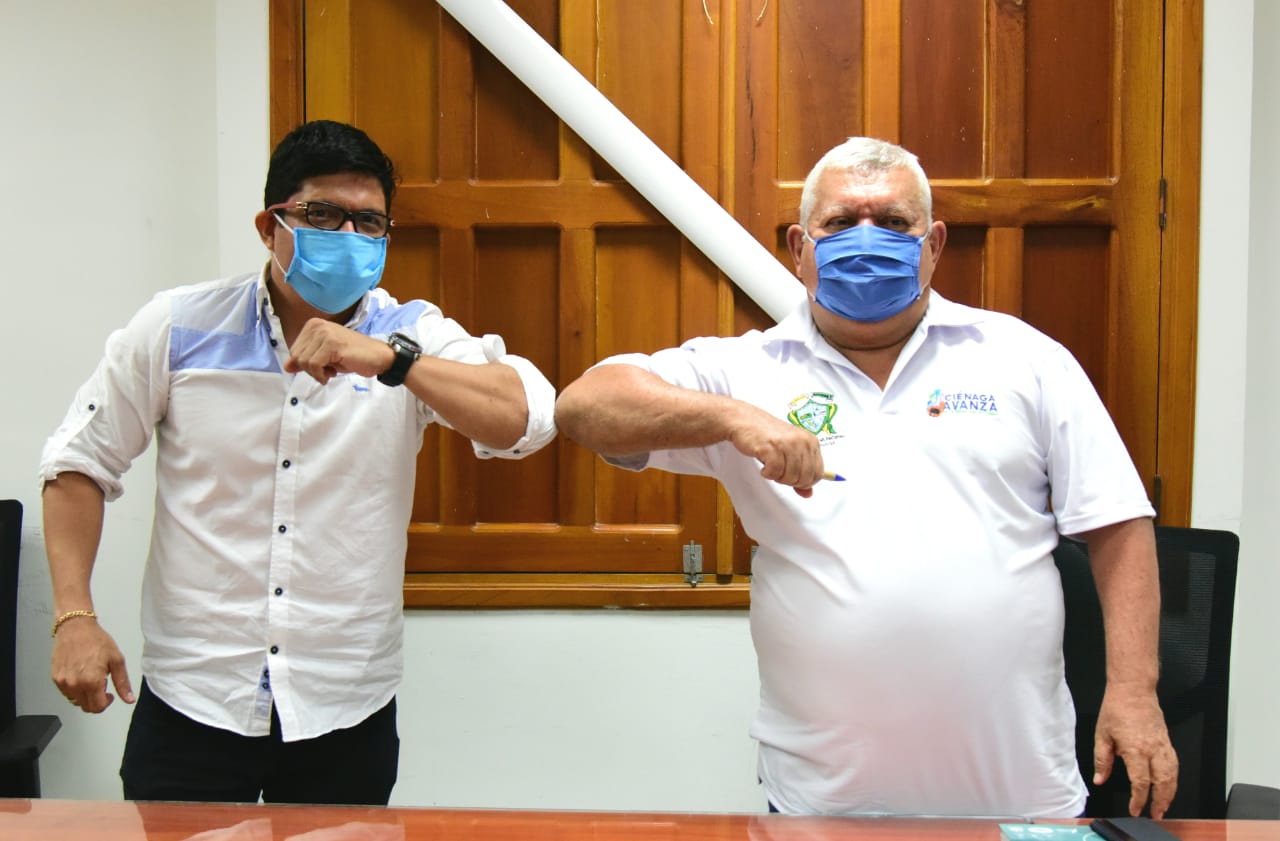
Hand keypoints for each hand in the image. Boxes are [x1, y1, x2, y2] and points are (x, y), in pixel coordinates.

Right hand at [51, 618, 133, 712]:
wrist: (76, 627)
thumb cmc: (96, 640)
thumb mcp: (117, 660)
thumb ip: (122, 683)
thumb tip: (129, 699)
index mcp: (92, 681)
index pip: (98, 707)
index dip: (106, 703)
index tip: (109, 695)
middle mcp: (75, 684)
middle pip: (86, 707)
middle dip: (96, 701)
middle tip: (102, 686)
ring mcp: (63, 682)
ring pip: (75, 701)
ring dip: (85, 696)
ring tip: (91, 678)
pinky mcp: (55, 678)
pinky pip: (66, 692)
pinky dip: (74, 689)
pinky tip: (81, 675)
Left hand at [284, 319, 395, 383]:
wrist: (377, 357)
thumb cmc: (353, 356)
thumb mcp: (324, 357)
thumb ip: (305, 359)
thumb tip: (287, 366)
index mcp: (313, 325)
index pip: (294, 350)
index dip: (305, 364)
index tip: (322, 365)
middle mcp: (317, 325)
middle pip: (296, 356)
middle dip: (310, 369)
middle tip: (327, 370)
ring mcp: (324, 333)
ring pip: (304, 361)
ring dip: (316, 373)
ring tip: (332, 370)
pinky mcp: (331, 344)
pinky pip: (314, 365)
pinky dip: (321, 375)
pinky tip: (332, 373)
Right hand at [728, 408, 825, 497]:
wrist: (745, 420)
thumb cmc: (767, 434)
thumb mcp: (789, 452)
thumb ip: (800, 472)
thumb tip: (808, 493)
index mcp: (810, 441)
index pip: (818, 473)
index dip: (805, 482)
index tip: (794, 478)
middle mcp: (802, 441)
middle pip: (804, 478)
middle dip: (790, 481)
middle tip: (780, 471)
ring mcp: (787, 444)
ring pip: (790, 477)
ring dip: (777, 477)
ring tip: (771, 465)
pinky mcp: (771, 448)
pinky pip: (774, 473)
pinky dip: (767, 473)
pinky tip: (764, 464)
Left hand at [1093, 683, 1178, 817]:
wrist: (1133, 690)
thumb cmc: (1117, 708)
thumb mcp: (1102, 735)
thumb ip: (1101, 760)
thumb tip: (1099, 779)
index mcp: (1135, 750)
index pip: (1141, 782)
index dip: (1139, 799)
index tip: (1135, 809)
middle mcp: (1153, 749)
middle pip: (1162, 783)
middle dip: (1160, 802)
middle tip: (1155, 814)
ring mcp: (1163, 745)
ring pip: (1173, 775)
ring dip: (1170, 793)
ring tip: (1164, 805)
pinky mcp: (1167, 741)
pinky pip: (1174, 764)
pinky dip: (1174, 778)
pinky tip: (1169, 785)